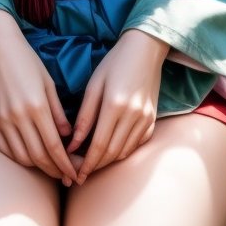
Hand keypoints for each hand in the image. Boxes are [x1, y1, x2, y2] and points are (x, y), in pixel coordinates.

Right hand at [0, 5, 78, 184]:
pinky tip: (28, 157)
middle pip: (38, 156)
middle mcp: (17, 117)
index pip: (54, 147)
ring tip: (50, 168)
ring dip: (37, 167)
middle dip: (54, 170)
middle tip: (66, 177)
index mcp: (36, 107)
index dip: (66, 165)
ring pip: (21, 156)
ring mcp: (1, 120)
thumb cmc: (26, 60)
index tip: (75, 174)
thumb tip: (67, 136)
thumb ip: (58, 112)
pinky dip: (18, 157)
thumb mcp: (48, 83)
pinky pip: (4, 148)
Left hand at [67, 28, 169, 181]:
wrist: (145, 50)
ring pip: (124, 152)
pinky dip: (122, 152)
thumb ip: (84, 116)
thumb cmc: (114, 64)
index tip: (76, 175)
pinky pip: (136, 145)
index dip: (86, 164)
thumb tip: (73, 144)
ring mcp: (146, 119)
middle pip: (112, 153)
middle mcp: (133, 116)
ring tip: (92, 164)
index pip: (99, 145)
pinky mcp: (152, 120)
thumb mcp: (94, 85)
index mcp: (115, 105)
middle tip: (80, 173)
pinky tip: (110, 151)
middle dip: (95, 166)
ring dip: (107, 161)